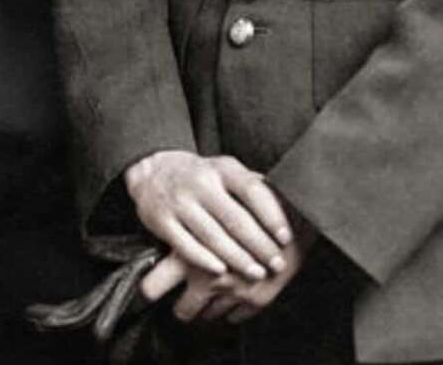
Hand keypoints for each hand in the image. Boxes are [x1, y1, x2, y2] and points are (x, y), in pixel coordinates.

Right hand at [125, 152, 291, 280]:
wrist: (153, 170)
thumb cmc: (202, 175)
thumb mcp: (226, 170)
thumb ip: (251, 186)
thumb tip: (289, 205)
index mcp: (223, 168)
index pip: (252, 190)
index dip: (271, 214)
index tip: (285, 237)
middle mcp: (202, 183)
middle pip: (235, 218)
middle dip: (259, 245)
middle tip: (277, 263)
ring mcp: (181, 202)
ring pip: (213, 235)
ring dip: (237, 258)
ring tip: (256, 273)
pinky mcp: (162, 220)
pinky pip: (186, 245)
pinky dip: (205, 260)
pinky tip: (221, 271)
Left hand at [140, 215, 317, 324]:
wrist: (300, 212)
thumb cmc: (256, 203)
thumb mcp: (215, 208)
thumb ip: (194, 219)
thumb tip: (175, 221)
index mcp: (192, 252)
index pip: (153, 286)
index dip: (148, 290)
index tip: (147, 291)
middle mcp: (209, 277)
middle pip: (183, 311)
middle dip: (183, 307)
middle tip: (186, 297)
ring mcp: (233, 292)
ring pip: (208, 317)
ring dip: (210, 306)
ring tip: (216, 290)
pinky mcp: (256, 301)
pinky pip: (235, 317)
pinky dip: (233, 308)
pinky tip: (236, 292)